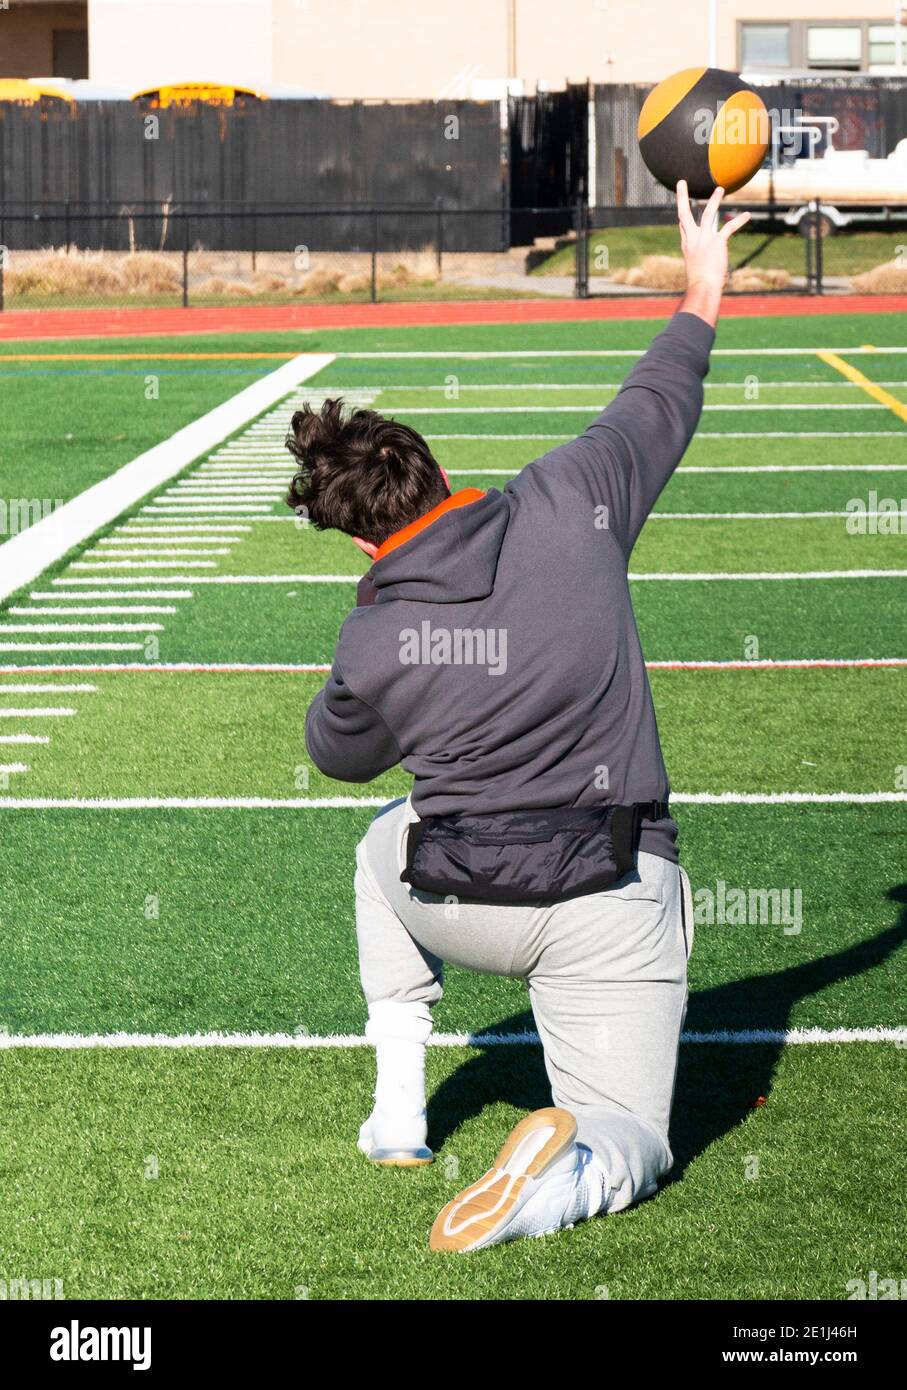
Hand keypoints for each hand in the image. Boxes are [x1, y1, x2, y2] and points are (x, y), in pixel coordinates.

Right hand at [676, 180, 750, 327]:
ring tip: (720, 189)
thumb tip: (705, 276)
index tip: (682, 206)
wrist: (702, 288)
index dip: (683, 216)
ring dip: (714, 200)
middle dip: (682, 197)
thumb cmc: (700, 286)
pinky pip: (729, 228)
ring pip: (708, 214)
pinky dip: (740, 221)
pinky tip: (747, 215)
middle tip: (681, 183)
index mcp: (687, 246)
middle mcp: (693, 240)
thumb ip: (700, 268)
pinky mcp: (717, 242)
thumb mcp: (697, 273)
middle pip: (684, 214)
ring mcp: (704, 240)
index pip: (684, 226)